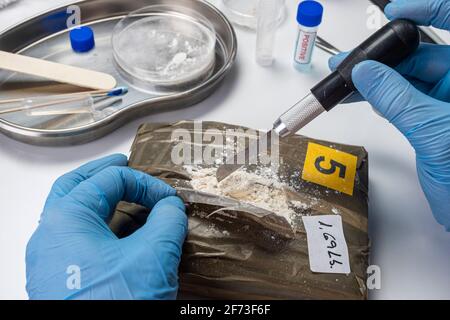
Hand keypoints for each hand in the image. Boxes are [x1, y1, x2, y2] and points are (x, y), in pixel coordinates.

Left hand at [26, 154, 187, 299]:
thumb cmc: (115, 305)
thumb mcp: (154, 255)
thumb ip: (167, 220)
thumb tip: (171, 208)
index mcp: (66, 219)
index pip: (110, 179)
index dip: (146, 183)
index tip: (169, 199)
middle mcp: (50, 236)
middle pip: (75, 187)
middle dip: (104, 173)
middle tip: (125, 165)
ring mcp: (51, 260)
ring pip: (73, 214)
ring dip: (100, 200)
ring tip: (125, 197)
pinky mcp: (60, 280)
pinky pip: (77, 240)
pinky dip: (99, 227)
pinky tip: (120, 234)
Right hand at [329, 0, 449, 229]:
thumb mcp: (433, 132)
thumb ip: (397, 98)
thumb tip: (367, 73)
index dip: (427, 10)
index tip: (397, 12)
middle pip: (427, 55)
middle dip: (387, 56)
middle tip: (354, 60)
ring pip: (412, 80)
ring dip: (379, 80)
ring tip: (347, 81)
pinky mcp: (439, 122)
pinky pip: (408, 101)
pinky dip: (385, 98)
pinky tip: (364, 96)